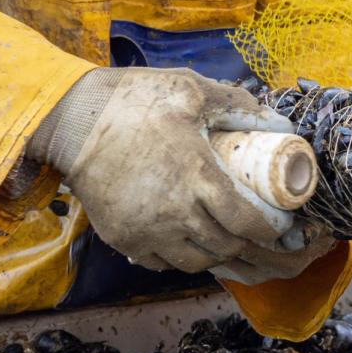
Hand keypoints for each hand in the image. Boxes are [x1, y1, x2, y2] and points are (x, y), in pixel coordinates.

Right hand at [29, 67, 321, 281]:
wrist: (70, 120)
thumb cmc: (133, 100)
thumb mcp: (190, 89)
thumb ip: (237, 106)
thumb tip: (278, 123)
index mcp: (197, 176)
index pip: (248, 223)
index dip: (271, 231)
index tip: (281, 225)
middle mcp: (175, 213)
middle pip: (226, 247)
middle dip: (250, 245)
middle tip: (260, 234)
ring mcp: (147, 231)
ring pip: (197, 262)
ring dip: (217, 253)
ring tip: (227, 238)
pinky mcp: (123, 239)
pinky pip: (163, 264)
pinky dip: (182, 257)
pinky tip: (190, 240)